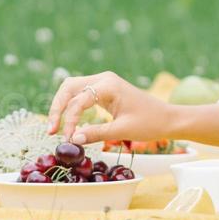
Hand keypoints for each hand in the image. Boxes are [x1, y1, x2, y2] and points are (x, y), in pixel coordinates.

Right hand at [45, 70, 176, 145]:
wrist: (167, 118)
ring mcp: (104, 82)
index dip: (69, 121)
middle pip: (68, 88)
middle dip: (57, 108)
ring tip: (55, 128)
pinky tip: (68, 123)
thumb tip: (72, 140)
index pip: (78, 101)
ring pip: (72, 89)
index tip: (67, 139)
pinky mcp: (105, 90)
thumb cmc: (149, 123)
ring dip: (61, 106)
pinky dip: (71, 106)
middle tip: (51, 131)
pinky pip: (81, 94)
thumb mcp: (122, 130)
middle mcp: (104, 79)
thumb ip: (96, 134)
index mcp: (109, 85)